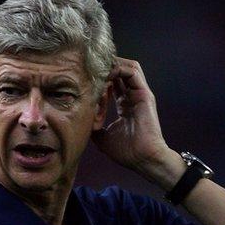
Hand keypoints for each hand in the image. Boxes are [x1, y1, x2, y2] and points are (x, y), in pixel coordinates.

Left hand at [92, 57, 169, 174]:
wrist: (144, 159)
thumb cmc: (127, 152)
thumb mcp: (103, 138)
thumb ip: (94, 126)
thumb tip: (80, 122)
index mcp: (125, 105)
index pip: (113, 83)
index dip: (99, 80)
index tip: (84, 82)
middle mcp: (133, 97)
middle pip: (120, 71)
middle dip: (105, 67)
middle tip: (90, 69)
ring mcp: (139, 94)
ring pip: (128, 67)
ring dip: (112, 65)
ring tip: (97, 70)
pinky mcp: (144, 94)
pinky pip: (132, 72)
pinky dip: (118, 68)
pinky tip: (105, 74)